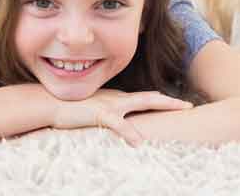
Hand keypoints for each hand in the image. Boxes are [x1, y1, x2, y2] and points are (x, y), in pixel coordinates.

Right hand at [53, 89, 192, 145]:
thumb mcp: (92, 113)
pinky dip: (130, 132)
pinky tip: (140, 142)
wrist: (50, 103)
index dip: (162, 100)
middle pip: (150, 97)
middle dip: (170, 101)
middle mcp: (117, 99)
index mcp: (116, 99)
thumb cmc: (69, 110)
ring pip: (141, 103)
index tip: (178, 104)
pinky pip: (118, 123)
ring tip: (178, 110)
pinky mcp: (100, 114)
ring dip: (161, 107)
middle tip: (189, 105)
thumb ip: (106, 117)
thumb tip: (115, 125)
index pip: (144, 98)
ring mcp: (110, 104)